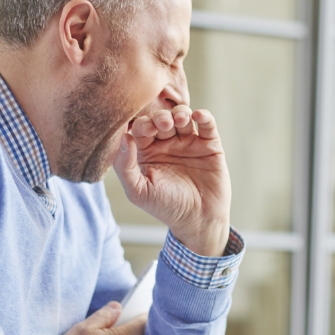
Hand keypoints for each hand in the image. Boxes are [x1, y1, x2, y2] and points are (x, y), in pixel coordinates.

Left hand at [113, 106, 230, 256]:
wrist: (197, 221)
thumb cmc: (165, 207)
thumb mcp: (138, 191)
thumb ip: (125, 166)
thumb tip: (124, 137)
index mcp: (147, 152)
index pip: (141, 128)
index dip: (143, 124)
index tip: (146, 130)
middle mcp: (167, 144)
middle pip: (162, 119)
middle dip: (161, 117)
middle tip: (163, 124)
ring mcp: (189, 143)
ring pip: (183, 117)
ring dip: (180, 113)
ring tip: (179, 120)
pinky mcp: (210, 146)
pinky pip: (207, 125)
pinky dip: (204, 117)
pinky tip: (198, 116)